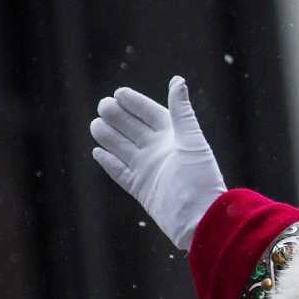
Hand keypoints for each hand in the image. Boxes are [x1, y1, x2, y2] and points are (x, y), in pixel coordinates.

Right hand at [90, 75, 227, 250]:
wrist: (200, 218)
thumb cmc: (201, 178)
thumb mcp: (192, 140)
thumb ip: (182, 112)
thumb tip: (177, 81)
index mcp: (174, 138)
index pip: (151, 114)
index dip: (136, 103)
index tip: (119, 93)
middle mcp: (160, 152)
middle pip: (133, 129)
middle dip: (117, 116)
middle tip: (103, 106)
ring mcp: (149, 170)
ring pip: (122, 148)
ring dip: (108, 136)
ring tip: (96, 124)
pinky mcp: (141, 188)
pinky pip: (120, 172)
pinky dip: (109, 162)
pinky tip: (98, 152)